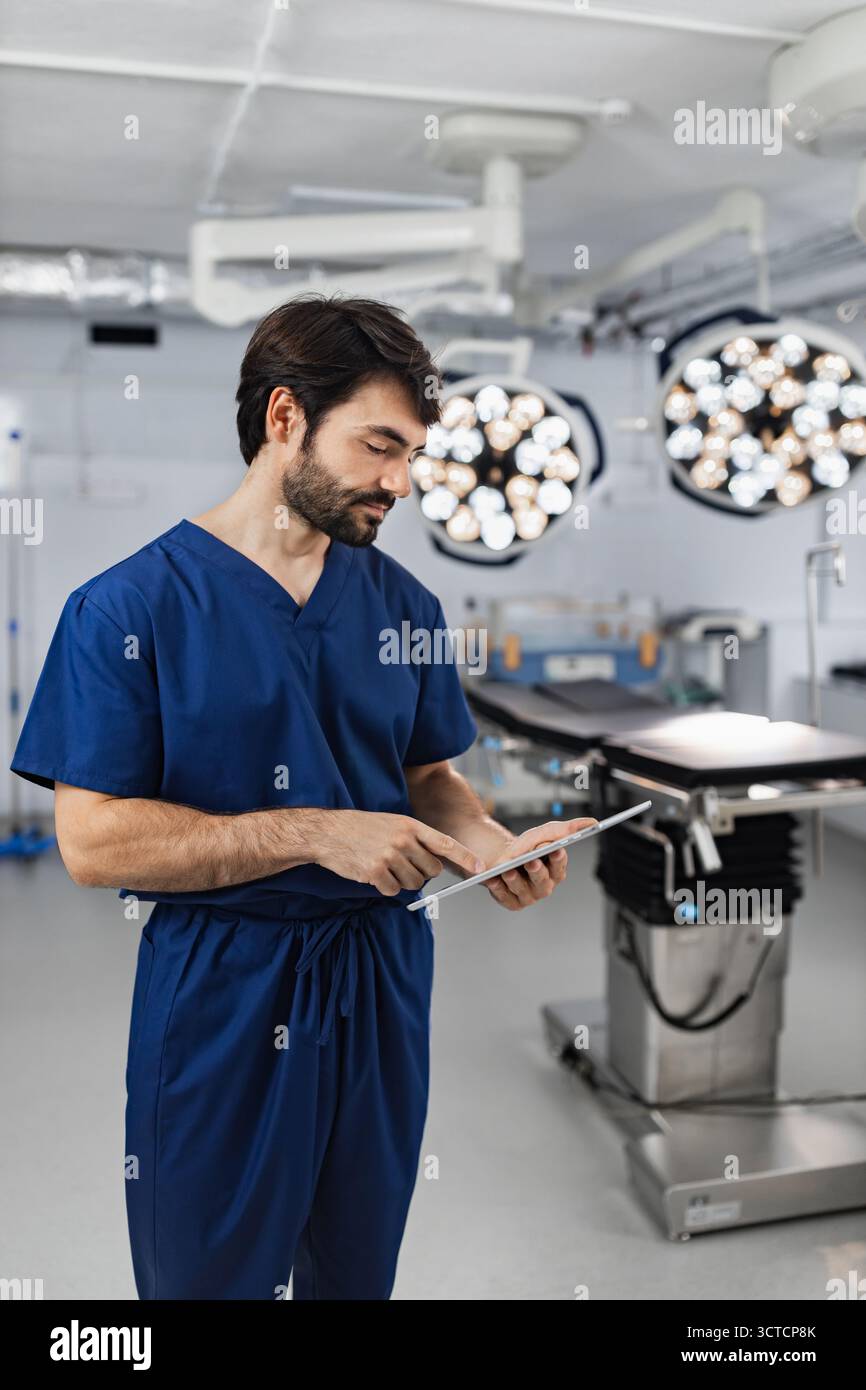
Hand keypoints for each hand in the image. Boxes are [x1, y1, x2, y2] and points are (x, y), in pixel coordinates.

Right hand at [314, 810, 482, 896]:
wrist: (328, 832)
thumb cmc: (361, 828)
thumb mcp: (392, 823)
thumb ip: (415, 839)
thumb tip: (433, 863)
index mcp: (410, 826)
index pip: (445, 843)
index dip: (465, 857)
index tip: (481, 868)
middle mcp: (403, 841)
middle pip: (432, 871)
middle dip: (422, 873)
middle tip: (403, 865)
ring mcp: (389, 857)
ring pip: (413, 883)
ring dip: (401, 881)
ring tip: (384, 865)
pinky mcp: (375, 873)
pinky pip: (393, 891)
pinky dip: (385, 887)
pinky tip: (373, 873)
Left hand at [482, 817, 596, 911]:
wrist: (501, 859)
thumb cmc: (527, 848)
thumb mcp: (545, 833)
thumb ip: (568, 829)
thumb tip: (593, 822)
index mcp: (556, 871)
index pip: (559, 865)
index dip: (557, 858)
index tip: (555, 849)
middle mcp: (544, 886)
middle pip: (542, 880)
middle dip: (537, 871)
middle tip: (531, 861)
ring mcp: (528, 896)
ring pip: (522, 890)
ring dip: (515, 880)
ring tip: (507, 870)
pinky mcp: (512, 903)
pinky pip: (504, 897)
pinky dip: (498, 888)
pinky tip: (492, 879)